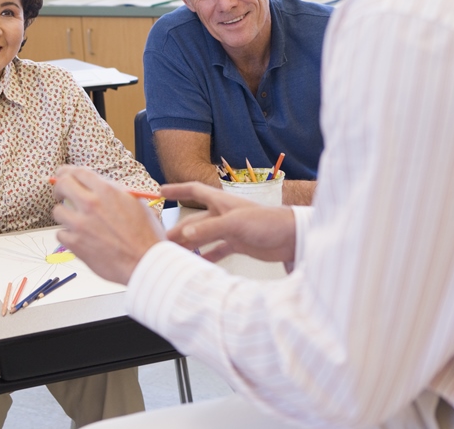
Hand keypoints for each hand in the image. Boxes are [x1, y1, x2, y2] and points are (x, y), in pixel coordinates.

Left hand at [51, 166, 164, 284]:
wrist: (145, 262)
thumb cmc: (146, 236)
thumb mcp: (136, 204)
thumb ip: (116, 193)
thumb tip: (100, 188)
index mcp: (107, 191)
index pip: (78, 172)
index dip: (68, 172)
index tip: (63, 176)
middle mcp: (91, 204)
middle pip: (62, 184)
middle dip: (59, 188)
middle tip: (61, 195)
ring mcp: (81, 224)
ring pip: (57, 211)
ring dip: (64, 214)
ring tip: (74, 220)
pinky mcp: (75, 243)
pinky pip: (60, 234)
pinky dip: (67, 236)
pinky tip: (78, 238)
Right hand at [163, 182, 296, 263]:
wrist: (293, 238)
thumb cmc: (268, 222)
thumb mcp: (235, 224)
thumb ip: (209, 230)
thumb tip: (184, 234)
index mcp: (221, 202)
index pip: (194, 190)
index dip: (178, 189)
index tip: (161, 191)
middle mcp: (224, 214)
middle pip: (194, 221)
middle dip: (177, 229)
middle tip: (161, 241)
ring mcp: (231, 230)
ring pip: (203, 236)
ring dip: (189, 244)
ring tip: (174, 253)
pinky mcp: (239, 243)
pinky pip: (218, 250)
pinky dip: (207, 256)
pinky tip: (199, 263)